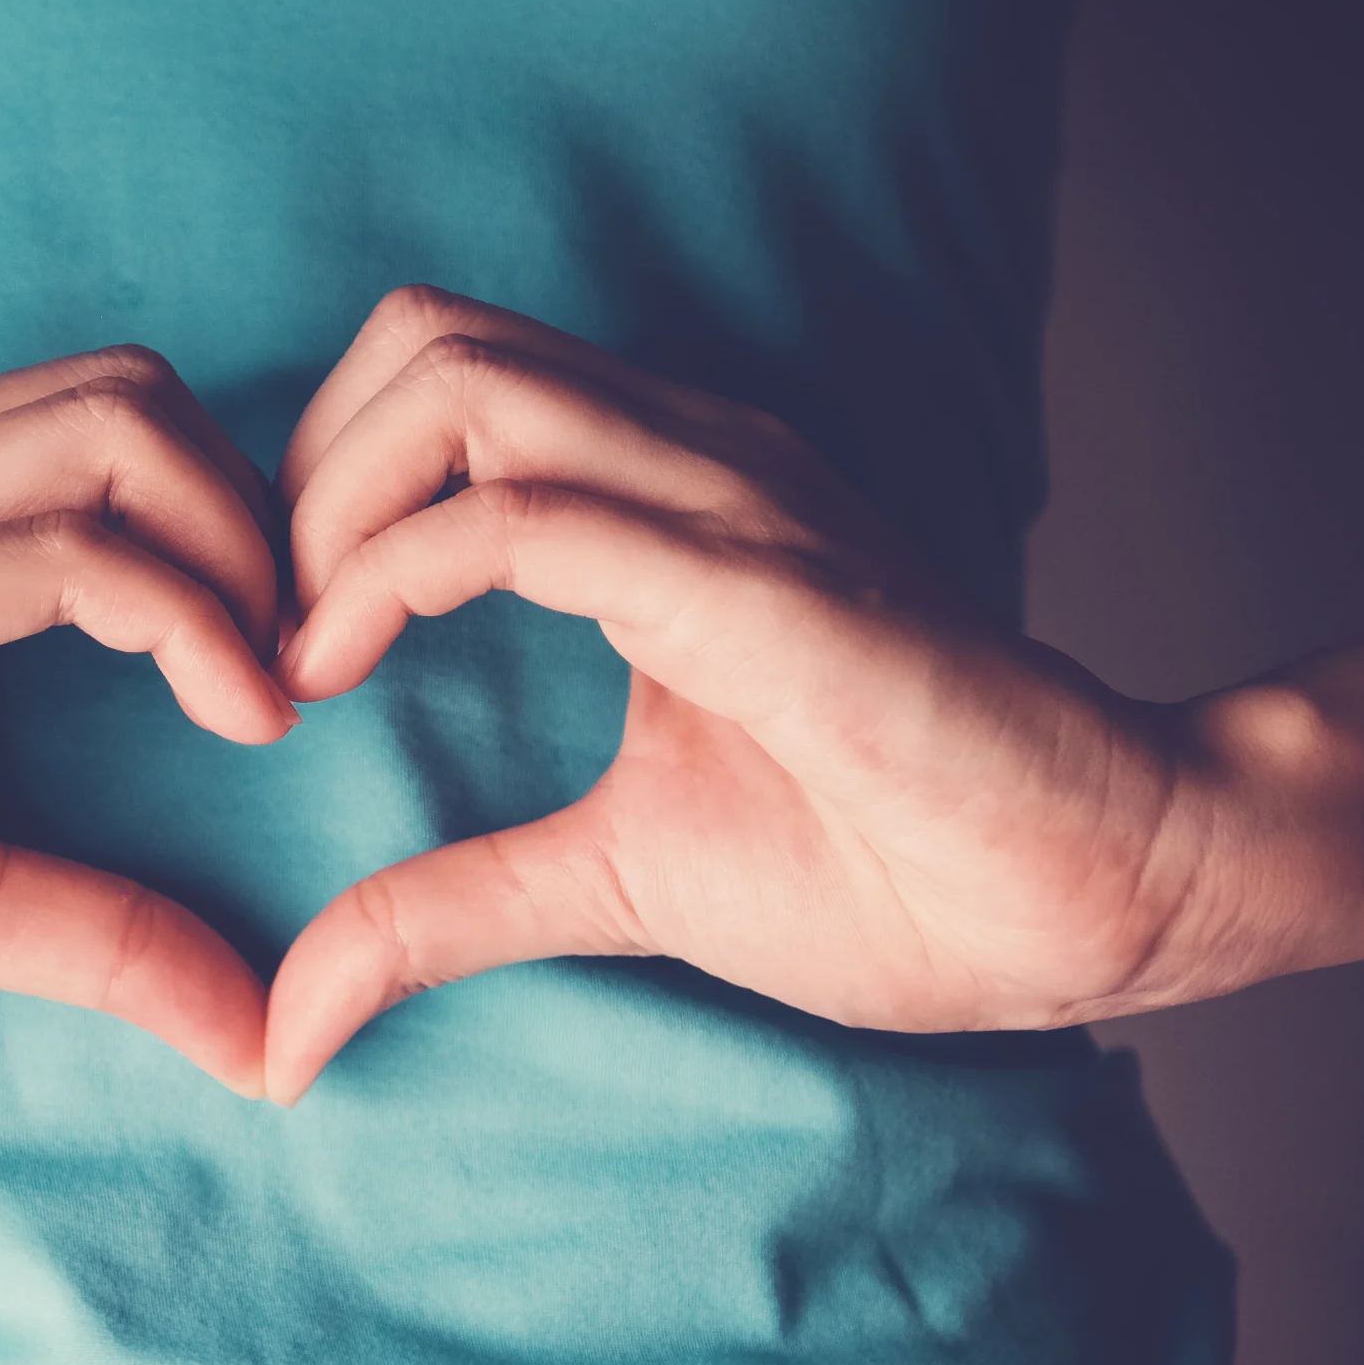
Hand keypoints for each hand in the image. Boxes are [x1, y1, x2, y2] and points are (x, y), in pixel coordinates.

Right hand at [0, 347, 295, 1088]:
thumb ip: (77, 925)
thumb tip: (250, 1027)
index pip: (94, 426)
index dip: (221, 524)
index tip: (274, 671)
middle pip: (134, 393)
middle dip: (262, 516)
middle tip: (299, 665)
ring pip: (119, 436)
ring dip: (248, 554)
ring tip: (275, 694)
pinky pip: (66, 557)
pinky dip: (189, 617)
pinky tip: (237, 716)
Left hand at [262, 288, 1258, 1102]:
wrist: (1093, 892)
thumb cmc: (886, 866)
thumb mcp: (609, 880)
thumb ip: (443, 912)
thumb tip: (289, 1026)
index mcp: (661, 494)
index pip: (438, 379)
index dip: (316, 489)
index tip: (278, 647)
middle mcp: (689, 458)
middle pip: (422, 337)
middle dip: (298, 472)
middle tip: (270, 631)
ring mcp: (729, 502)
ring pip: (459, 384)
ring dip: (328, 507)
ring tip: (300, 652)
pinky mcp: (758, 585)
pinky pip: (530, 515)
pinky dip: (392, 575)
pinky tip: (340, 671)